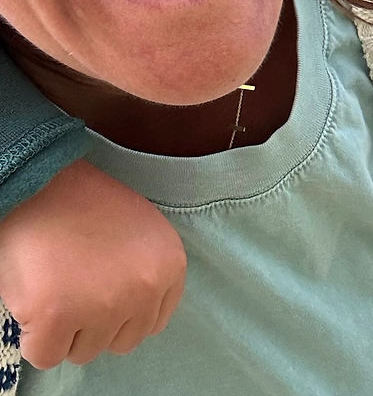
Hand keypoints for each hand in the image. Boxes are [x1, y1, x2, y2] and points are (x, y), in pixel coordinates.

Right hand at [0, 159, 185, 368]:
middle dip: (96, 324)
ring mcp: (104, 305)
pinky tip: (37, 298)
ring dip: (66, 330)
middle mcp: (145, 288)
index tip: (104, 293)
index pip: (153, 323)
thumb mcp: (143, 233)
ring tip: (58, 285)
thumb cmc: (89, 206)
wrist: (43, 183)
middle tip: (77, 287)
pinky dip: (35, 337)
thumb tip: (136, 317)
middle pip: (121, 342)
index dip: (125, 314)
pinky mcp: (58, 317)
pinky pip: (46, 355)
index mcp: (170, 266)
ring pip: (84, 352)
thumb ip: (148, 274)